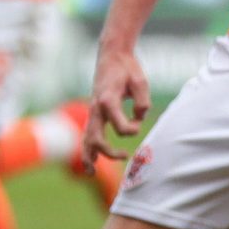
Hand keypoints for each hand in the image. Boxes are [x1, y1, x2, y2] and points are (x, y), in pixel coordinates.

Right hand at [83, 41, 151, 167]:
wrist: (112, 55)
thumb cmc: (128, 68)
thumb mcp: (141, 82)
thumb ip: (142, 103)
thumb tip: (139, 118)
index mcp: (108, 100)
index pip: (121, 127)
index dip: (133, 129)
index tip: (140, 120)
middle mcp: (97, 108)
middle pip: (97, 138)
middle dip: (109, 152)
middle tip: (125, 156)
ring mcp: (93, 110)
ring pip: (86, 138)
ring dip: (89, 156)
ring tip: (91, 172)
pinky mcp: (94, 112)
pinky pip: (88, 133)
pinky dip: (87, 148)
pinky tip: (90, 162)